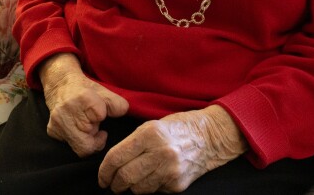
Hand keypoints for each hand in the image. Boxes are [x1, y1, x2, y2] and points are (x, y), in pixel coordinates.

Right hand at [39, 54, 129, 157]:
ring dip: (87, 139)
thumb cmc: (85, 89)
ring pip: (80, 148)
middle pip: (89, 143)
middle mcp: (67, 111)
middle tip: (94, 123)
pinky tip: (76, 127)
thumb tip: (124, 113)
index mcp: (83, 98)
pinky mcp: (52, 131)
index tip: (101, 114)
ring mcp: (57, 123)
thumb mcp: (104, 91)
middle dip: (95, 135)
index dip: (103, 117)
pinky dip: (77, 139)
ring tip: (86, 126)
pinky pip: (70, 145)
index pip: (99, 117)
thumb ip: (117, 103)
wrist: (60, 85)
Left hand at [98, 105, 246, 193]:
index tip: (102, 177)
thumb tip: (113, 163)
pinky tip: (152, 179)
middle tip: (112, 184)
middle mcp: (160, 153)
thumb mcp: (152, 126)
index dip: (104, 171)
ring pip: (138, 188)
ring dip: (131, 188)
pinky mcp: (178, 184)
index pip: (116, 157)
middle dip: (115, 184)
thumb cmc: (178, 127)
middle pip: (125, 176)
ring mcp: (170, 170)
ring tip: (131, 182)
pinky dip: (149, 188)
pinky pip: (154, 192)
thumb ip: (132, 143)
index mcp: (149, 134)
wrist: (210, 136)